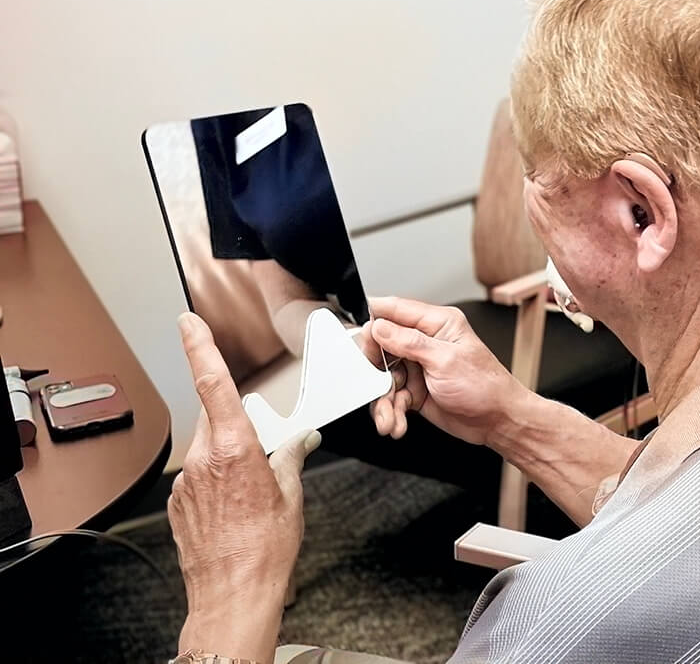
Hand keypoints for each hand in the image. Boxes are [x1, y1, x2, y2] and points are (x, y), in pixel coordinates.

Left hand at [168, 312, 320, 661]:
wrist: (233, 597)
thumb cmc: (266, 549)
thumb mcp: (291, 493)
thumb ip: (291, 455)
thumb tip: (301, 438)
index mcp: (235, 448)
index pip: (212, 383)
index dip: (199, 347)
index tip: (189, 322)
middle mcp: (204, 460)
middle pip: (216, 415)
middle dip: (238, 418)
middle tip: (260, 445)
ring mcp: (187, 483)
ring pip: (208, 446)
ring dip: (229, 453)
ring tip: (251, 489)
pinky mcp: (179, 504)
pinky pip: (199, 475)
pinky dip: (217, 479)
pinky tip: (235, 505)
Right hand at [363, 297, 527, 446]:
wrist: (497, 421)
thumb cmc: (485, 386)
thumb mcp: (445, 361)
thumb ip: (409, 343)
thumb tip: (380, 327)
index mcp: (438, 324)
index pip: (397, 310)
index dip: (373, 318)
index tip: (355, 333)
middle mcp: (426, 342)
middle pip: (383, 346)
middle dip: (375, 371)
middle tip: (375, 385)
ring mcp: (419, 366)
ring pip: (385, 377)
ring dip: (383, 401)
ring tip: (389, 418)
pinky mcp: (416, 390)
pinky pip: (392, 398)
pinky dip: (391, 413)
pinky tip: (396, 423)